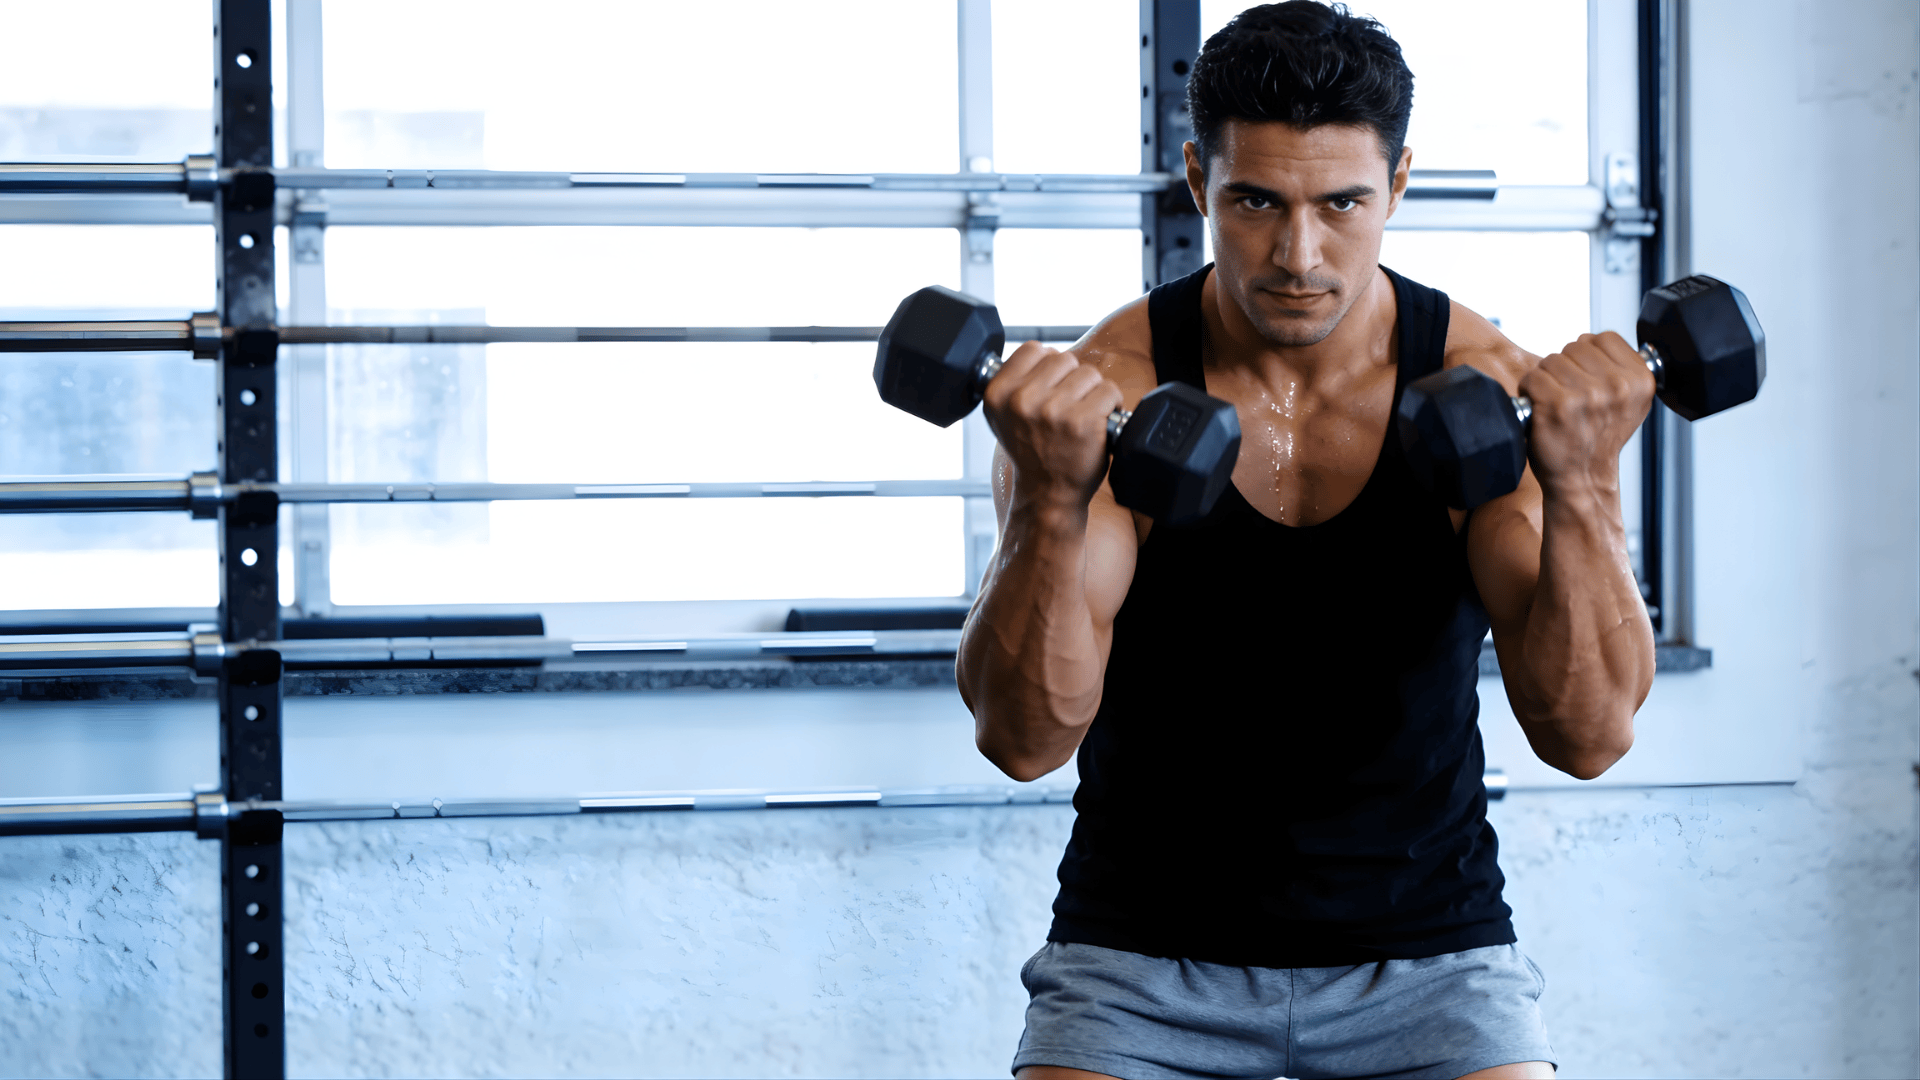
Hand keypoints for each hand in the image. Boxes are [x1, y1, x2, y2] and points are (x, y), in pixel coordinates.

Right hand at [981, 340, 1125, 511]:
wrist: (1047, 493)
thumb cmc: (1031, 453)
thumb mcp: (1002, 416)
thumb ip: (1013, 382)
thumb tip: (1041, 353)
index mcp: (998, 394)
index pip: (1032, 349)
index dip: (1047, 366)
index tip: (1051, 388)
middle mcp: (1022, 400)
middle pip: (1064, 358)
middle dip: (1072, 380)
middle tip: (1068, 407)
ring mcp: (1054, 410)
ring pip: (1089, 372)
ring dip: (1092, 391)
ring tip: (1082, 415)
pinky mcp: (1084, 421)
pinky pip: (1109, 390)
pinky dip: (1111, 404)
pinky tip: (1098, 422)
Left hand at [1520, 331, 1656, 497]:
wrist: (1583, 478)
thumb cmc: (1599, 441)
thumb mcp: (1631, 403)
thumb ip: (1622, 370)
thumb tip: (1596, 342)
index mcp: (1640, 380)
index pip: (1604, 338)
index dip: (1588, 356)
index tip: (1587, 380)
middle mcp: (1617, 385)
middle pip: (1575, 347)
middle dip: (1566, 368)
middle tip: (1570, 398)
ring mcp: (1587, 394)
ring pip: (1551, 360)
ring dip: (1547, 380)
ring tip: (1557, 405)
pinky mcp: (1557, 404)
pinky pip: (1532, 377)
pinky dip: (1529, 392)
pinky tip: (1541, 410)